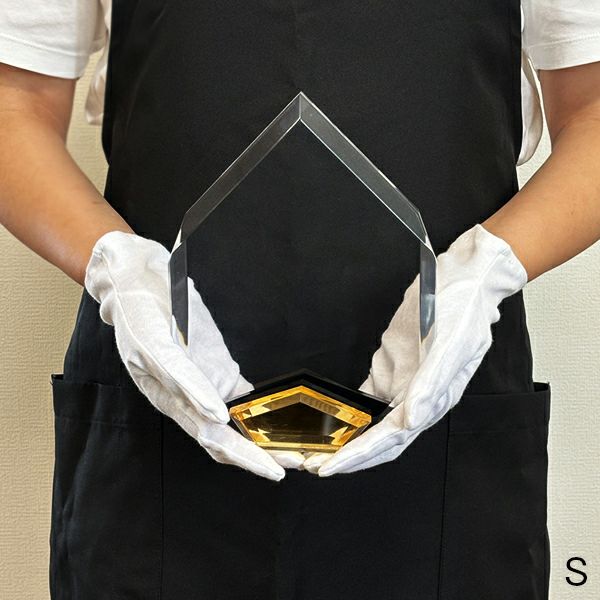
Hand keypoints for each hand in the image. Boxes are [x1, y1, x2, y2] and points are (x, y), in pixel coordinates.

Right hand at [85, 231, 285, 480]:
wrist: (137, 282)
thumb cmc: (140, 308)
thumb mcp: (155, 342)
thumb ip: (183, 380)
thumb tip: (216, 416)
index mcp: (168, 395)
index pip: (207, 432)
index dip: (236, 449)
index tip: (265, 464)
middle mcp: (186, 398)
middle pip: (222, 439)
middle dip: (255, 456)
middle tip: (288, 466)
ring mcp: (201, 387)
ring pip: (231, 428)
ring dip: (260, 444)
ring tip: (292, 455)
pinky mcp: (215, 372)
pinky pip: (238, 401)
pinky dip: (257, 419)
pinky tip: (280, 427)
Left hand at [304, 224, 527, 475]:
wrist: (464, 278)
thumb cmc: (463, 309)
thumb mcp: (453, 344)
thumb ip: (432, 385)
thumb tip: (412, 419)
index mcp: (430, 401)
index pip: (390, 439)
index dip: (359, 456)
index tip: (330, 468)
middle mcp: (415, 399)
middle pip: (376, 439)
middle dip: (344, 456)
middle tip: (310, 465)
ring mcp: (402, 384)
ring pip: (370, 423)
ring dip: (343, 439)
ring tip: (314, 450)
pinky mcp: (392, 367)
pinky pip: (367, 398)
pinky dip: (348, 412)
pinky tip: (329, 418)